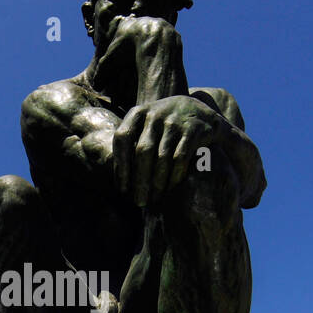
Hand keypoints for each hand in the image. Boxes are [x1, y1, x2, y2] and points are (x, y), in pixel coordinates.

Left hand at [113, 95, 229, 207]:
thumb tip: (113, 175)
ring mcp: (175, 121)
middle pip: (143, 151)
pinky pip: (180, 158)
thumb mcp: (145, 126)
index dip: (120, 166)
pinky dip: (174, 175)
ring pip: (162, 157)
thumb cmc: (163, 127)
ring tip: (154, 199)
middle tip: (138, 202)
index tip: (122, 189)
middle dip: (140, 180)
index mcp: (138, 113)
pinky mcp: (193, 130)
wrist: (199, 110)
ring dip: (157, 182)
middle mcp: (155, 115)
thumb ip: (130, 143)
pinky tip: (170, 188)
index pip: (123, 139)